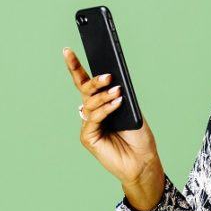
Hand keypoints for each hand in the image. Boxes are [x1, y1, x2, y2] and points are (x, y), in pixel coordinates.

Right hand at [63, 47, 163, 193]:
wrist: (143, 159)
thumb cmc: (139, 136)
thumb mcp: (132, 109)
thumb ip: (120, 96)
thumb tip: (112, 82)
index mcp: (101, 103)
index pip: (86, 82)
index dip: (75, 66)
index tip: (67, 50)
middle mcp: (92, 112)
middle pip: (83, 90)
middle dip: (93, 80)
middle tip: (108, 76)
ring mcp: (89, 125)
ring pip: (89, 103)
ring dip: (104, 96)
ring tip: (117, 92)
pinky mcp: (88, 137)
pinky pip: (93, 118)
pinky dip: (105, 110)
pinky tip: (116, 104)